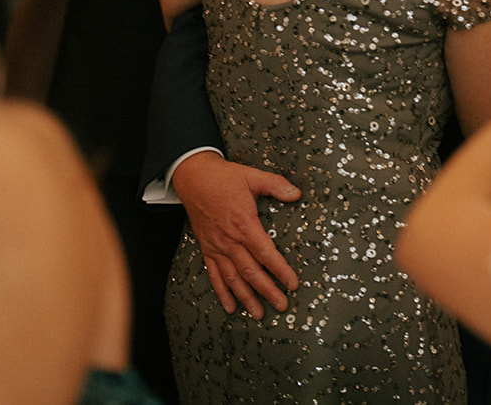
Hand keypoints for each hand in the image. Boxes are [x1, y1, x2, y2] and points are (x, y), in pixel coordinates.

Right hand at [173, 151, 300, 317]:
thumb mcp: (252, 176)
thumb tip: (297, 194)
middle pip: (251, 272)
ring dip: (246, 297)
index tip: (292, 283)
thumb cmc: (223, 177)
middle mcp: (230, 240)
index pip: (266, 253)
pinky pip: (214, 275)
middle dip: (267, 291)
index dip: (280, 270)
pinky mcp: (207, 248)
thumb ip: (276, 185)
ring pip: (233, 278)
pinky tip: (230, 306)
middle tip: (281, 305)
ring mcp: (217, 247)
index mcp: (244, 224)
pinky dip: (222, 292)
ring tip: (258, 313)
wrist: (193, 177)